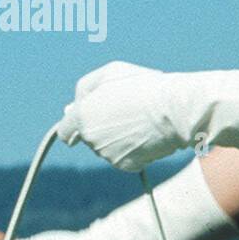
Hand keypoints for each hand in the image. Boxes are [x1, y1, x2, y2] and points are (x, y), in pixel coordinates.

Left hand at [55, 60, 182, 171]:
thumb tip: (71, 108)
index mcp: (83, 116)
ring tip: (140, 120)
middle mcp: (91, 139)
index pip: (64, 131)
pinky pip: (125, 157)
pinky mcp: (126, 165)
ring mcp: (108, 154)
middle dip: (101, 127)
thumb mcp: (110, 74)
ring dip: (118, 137)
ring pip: (107, 147)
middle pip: (89, 137)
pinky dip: (133, 148)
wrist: (174, 110)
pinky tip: (147, 134)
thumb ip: (85, 90)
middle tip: (125, 112)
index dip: (71, 127)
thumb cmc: (143, 86)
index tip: (78, 128)